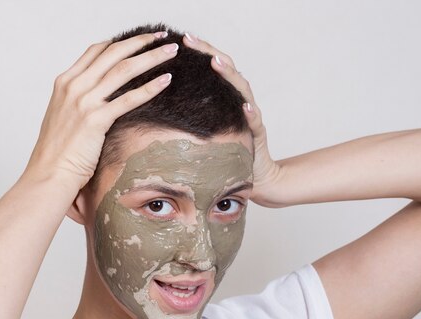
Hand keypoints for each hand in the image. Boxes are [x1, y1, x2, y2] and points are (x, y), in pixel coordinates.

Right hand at [24, 32, 175, 191]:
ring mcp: (84, 101)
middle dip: (140, 41)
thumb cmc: (57, 154)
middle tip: (162, 36)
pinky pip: (129, 98)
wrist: (49, 174)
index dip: (120, 42)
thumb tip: (99, 101)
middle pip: (113, 53)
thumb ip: (79, 103)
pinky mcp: (96, 120)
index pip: (96, 51)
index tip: (140, 39)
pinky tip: (166, 80)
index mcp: (65, 83)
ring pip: (124, 70)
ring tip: (171, 51)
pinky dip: (150, 87)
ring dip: (151, 57)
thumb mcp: (64, 119)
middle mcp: (74, 86)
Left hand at [182, 34, 282, 206]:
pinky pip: (255, 121)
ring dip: (229, 75)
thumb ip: (192, 117)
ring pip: (242, 89)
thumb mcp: (205, 133)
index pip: (211, 68)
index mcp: (225, 99)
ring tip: (216, 63)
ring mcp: (251, 115)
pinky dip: (250, 113)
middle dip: (208, 53)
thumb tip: (161, 108)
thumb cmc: (226, 156)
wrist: (257, 176)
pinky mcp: (258, 134)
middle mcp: (240, 100)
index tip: (179, 39)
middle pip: (226, 69)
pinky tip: (244, 107)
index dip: (198, 52)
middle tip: (189, 40)